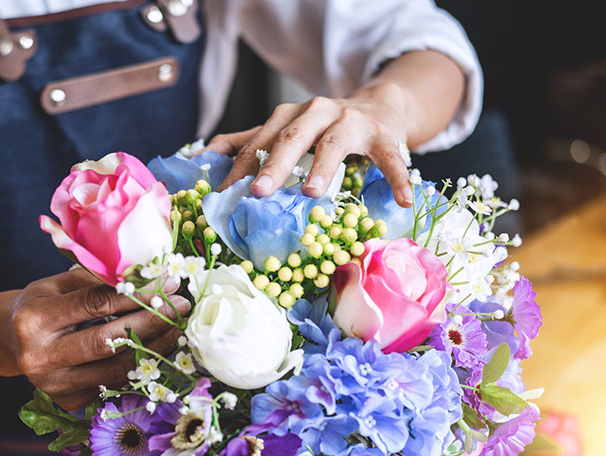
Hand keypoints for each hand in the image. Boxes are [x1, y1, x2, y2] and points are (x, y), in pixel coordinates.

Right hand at [7, 268, 189, 409]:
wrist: (12, 341)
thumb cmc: (42, 304)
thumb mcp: (59, 283)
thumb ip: (98, 280)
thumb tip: (150, 274)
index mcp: (34, 319)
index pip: (95, 304)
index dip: (137, 294)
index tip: (168, 283)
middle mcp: (40, 357)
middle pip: (108, 341)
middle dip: (151, 322)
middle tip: (181, 307)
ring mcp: (54, 385)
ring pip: (116, 369)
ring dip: (154, 348)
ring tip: (178, 328)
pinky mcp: (68, 402)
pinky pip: (114, 384)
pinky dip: (139, 366)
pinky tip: (159, 350)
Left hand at [204, 83, 412, 206]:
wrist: (380, 104)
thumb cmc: (325, 127)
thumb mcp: (286, 129)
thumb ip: (249, 140)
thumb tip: (202, 154)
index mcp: (289, 115)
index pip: (259, 141)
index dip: (239, 168)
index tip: (221, 195)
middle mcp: (317, 112)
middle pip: (291, 137)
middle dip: (273, 164)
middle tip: (258, 192)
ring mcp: (352, 121)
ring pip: (334, 143)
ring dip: (323, 168)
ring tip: (312, 194)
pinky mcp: (384, 134)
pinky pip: (390, 157)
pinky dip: (396, 178)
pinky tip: (402, 199)